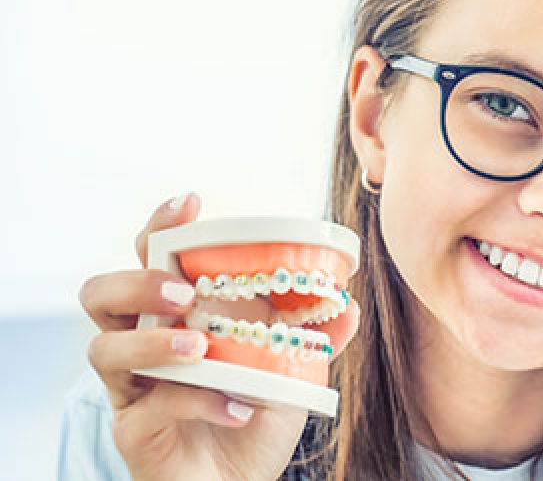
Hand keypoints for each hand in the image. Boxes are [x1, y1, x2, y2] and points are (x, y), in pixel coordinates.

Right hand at [79, 194, 307, 480]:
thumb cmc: (253, 417)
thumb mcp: (291, 371)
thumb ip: (314, 335)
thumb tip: (348, 303)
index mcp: (176, 317)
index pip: (149, 258)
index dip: (160, 226)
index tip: (191, 204)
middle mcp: (142, 346)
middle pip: (100, 294)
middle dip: (137, 282)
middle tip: (185, 294)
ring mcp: (132, 389)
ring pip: (104, 349)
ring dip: (153, 343)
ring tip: (199, 349)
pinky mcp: (134, 432)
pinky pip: (149, 408)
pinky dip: (196, 402)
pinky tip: (237, 409)